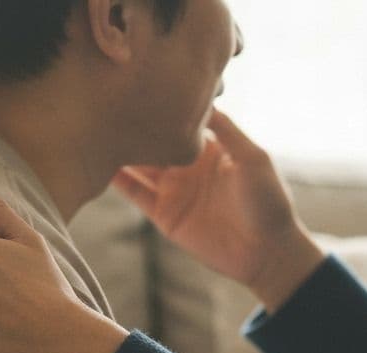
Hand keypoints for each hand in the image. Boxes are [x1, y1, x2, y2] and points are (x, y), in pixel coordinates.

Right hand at [112, 109, 324, 312]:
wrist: (267, 253)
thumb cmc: (269, 201)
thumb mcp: (253, 158)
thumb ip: (227, 130)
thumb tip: (202, 100)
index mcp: (211, 148)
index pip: (179, 122)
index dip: (162, 107)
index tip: (141, 86)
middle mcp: (188, 166)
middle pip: (154, 141)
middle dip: (134, 126)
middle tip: (109, 105)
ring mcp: (174, 190)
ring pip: (139, 165)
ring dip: (121, 151)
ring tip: (97, 130)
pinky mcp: (164, 215)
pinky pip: (136, 194)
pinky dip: (118, 181)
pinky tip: (100, 164)